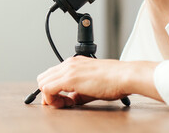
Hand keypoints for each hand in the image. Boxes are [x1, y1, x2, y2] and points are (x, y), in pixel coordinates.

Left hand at [36, 56, 160, 107]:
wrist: (125, 76)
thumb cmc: (115, 80)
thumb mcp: (91, 86)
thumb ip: (77, 93)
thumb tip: (70, 100)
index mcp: (73, 64)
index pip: (51, 76)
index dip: (52, 91)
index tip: (63, 100)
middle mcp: (68, 64)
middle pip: (43, 78)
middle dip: (48, 93)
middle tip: (63, 103)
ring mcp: (68, 70)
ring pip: (42, 83)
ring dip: (50, 97)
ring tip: (67, 103)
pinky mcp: (69, 78)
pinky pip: (47, 89)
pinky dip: (52, 99)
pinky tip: (67, 103)